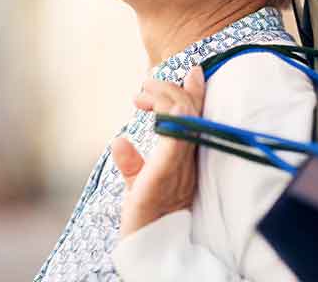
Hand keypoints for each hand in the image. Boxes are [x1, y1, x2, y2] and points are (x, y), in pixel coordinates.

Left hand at [111, 65, 205, 238]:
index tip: (192, 70)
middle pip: (192, 111)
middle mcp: (189, 158)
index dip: (196, 92)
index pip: (196, 117)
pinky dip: (171, 119)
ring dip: (165, 96)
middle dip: (172, 88)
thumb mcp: (138, 183)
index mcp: (186, 157)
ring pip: (185, 118)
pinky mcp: (165, 172)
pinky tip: (159, 109)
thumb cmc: (145, 217)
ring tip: (143, 91)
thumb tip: (120, 139)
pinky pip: (175, 139)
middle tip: (146, 84)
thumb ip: (132, 161)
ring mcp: (179, 165)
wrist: (147, 247)